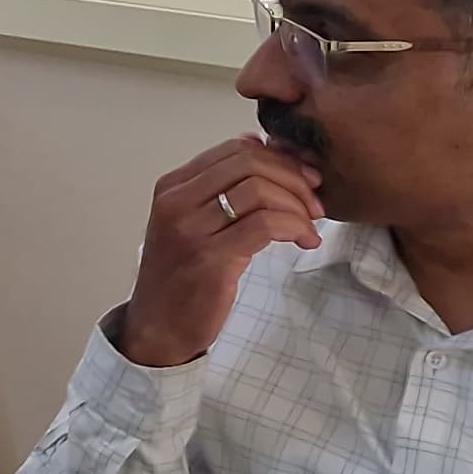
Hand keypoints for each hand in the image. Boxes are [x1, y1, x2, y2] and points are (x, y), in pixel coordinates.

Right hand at [114, 137, 322, 366]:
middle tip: (315, 201)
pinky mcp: (211, 258)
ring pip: (260, 191)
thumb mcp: (190, 222)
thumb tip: (259, 147)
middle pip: (250, 163)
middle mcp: (176, 202)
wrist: (157, 327)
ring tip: (309, 226)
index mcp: (172, 187)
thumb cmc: (180, 276)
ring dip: (298, 205)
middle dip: (294, 177)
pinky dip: (296, 227)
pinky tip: (305, 241)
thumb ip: (218, 188)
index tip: (304, 177)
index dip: (279, 158)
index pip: (235, 149)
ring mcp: (191, 230)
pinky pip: (266, 225)